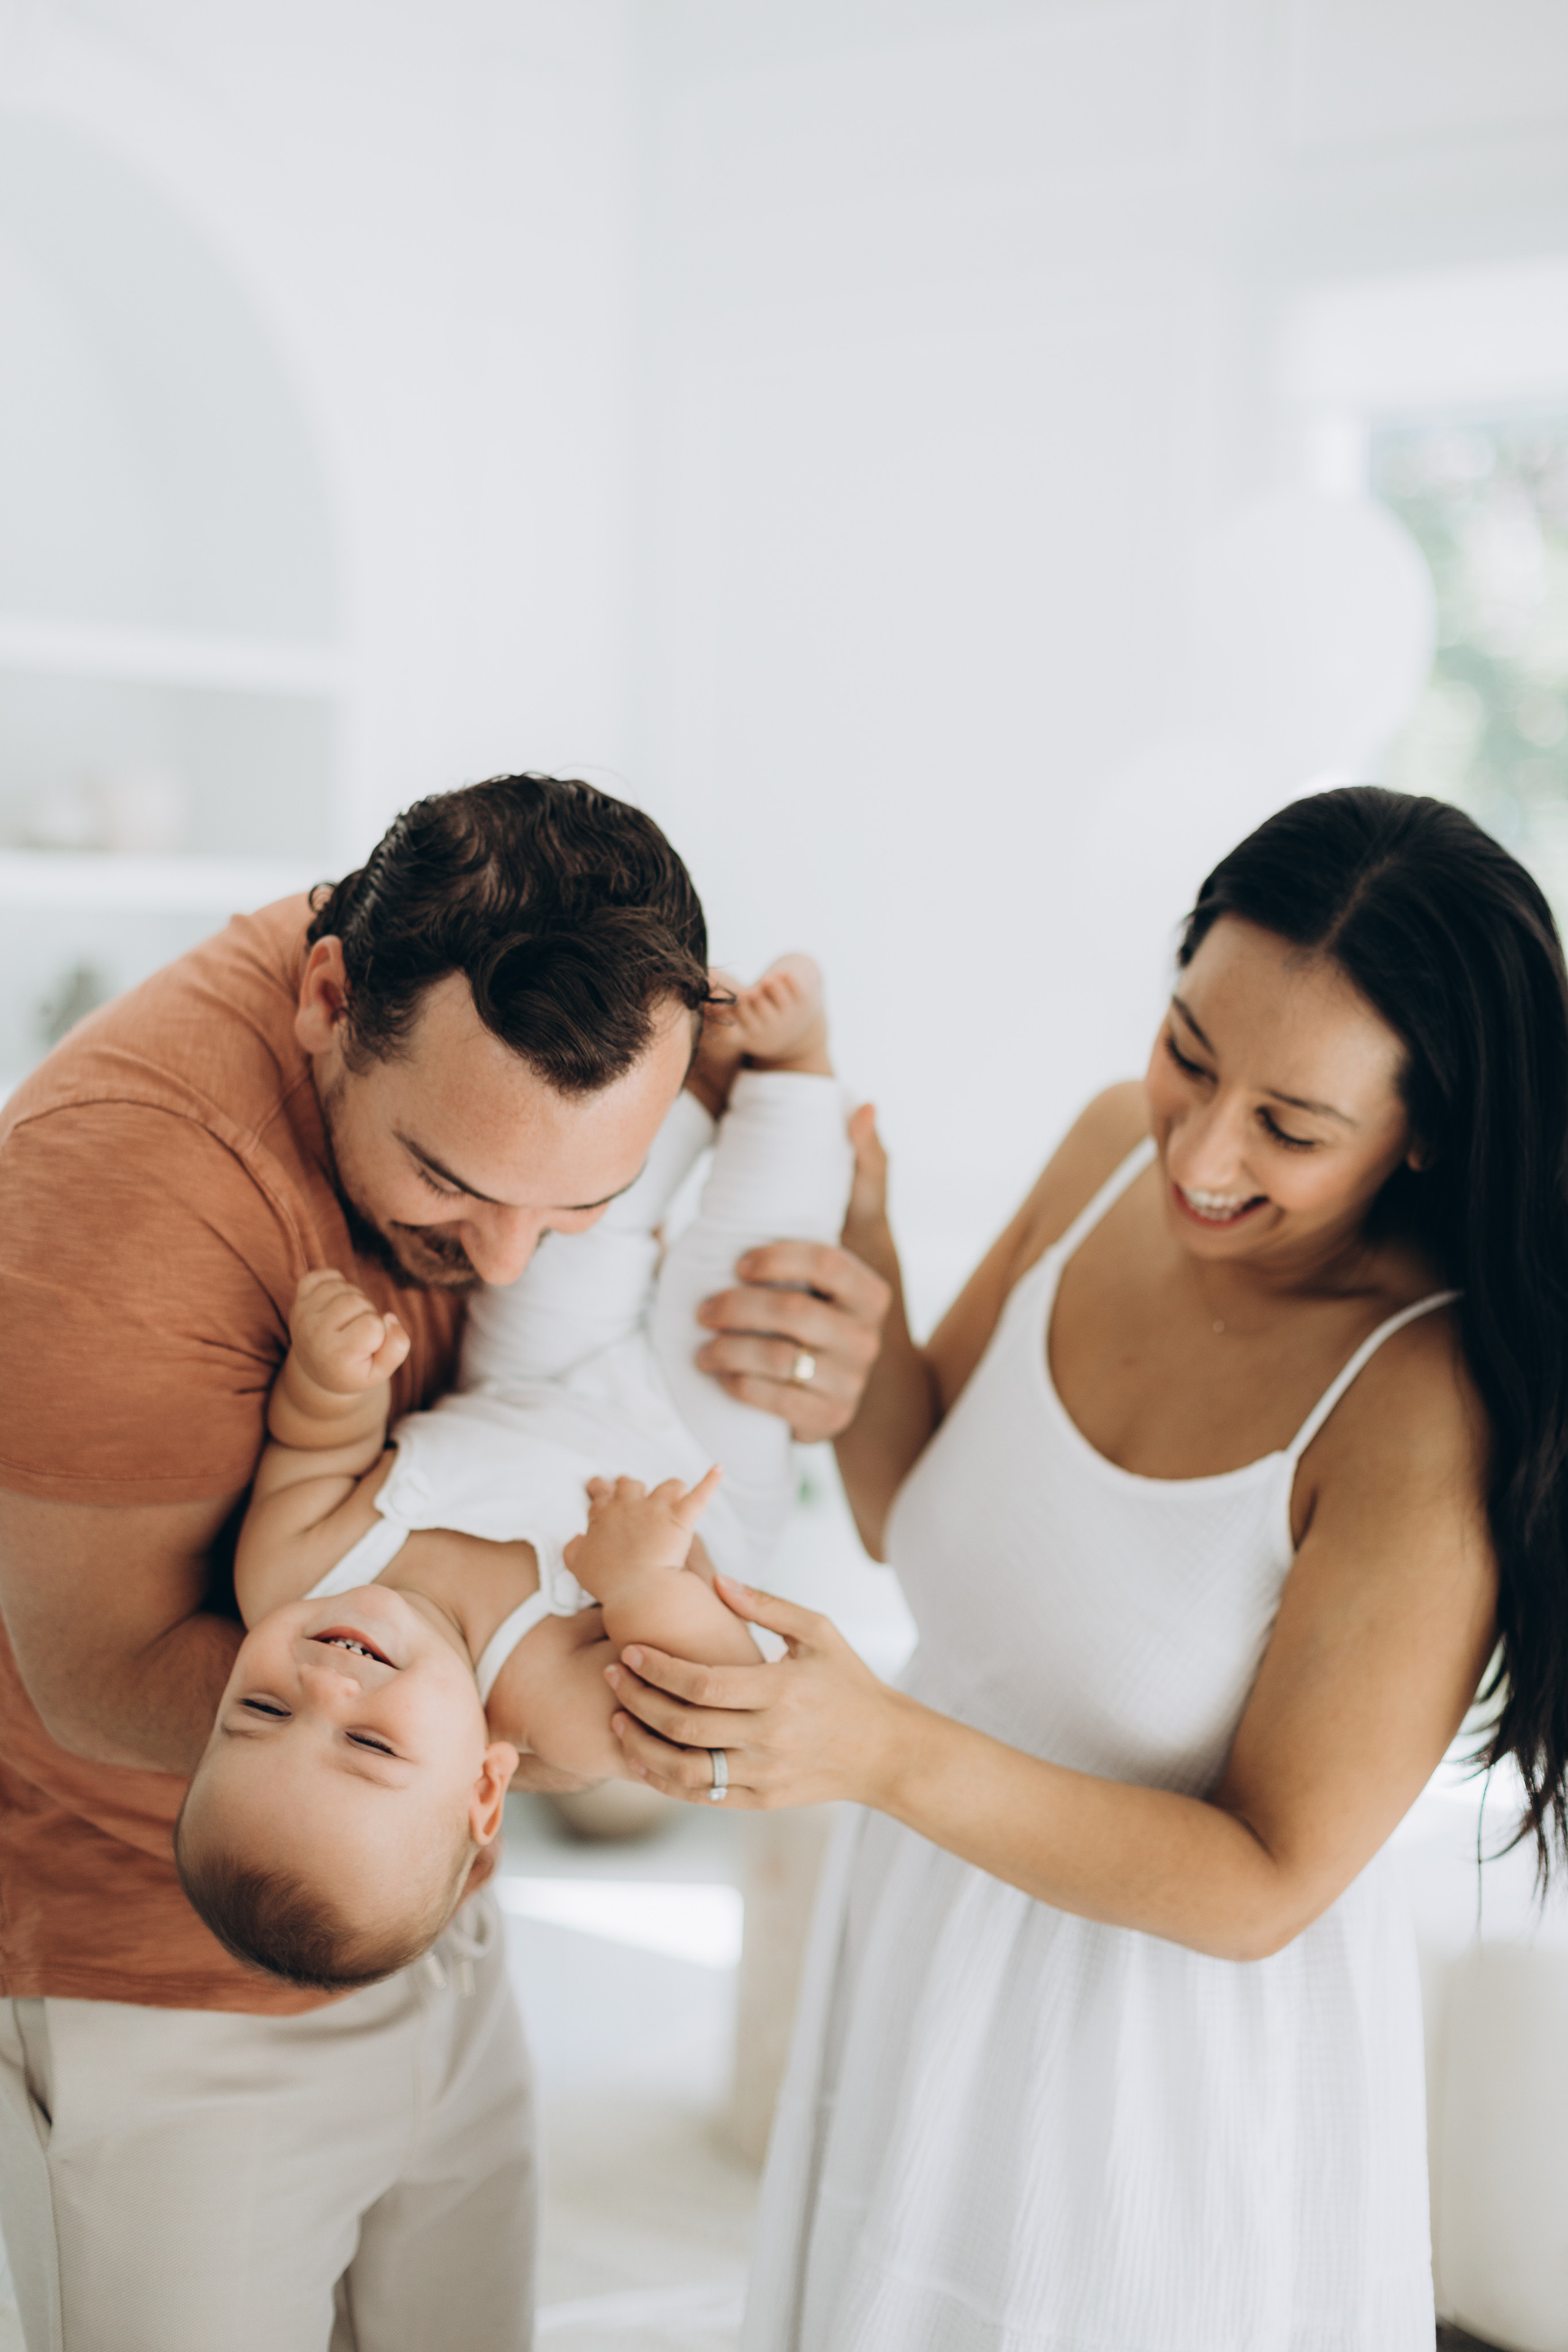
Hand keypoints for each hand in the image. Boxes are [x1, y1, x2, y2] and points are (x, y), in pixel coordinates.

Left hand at [288, 1268, 409, 1396]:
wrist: (316, 1371)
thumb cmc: (354, 1370)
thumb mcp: (380, 1373)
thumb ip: (397, 1348)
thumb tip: (389, 1316)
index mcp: (336, 1354)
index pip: (372, 1325)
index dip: (380, 1331)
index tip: (369, 1345)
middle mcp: (315, 1333)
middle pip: (357, 1301)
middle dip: (368, 1312)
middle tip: (361, 1329)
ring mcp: (303, 1314)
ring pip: (343, 1287)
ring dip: (355, 1298)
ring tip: (351, 1317)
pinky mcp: (298, 1300)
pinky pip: (323, 1275)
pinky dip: (337, 1282)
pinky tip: (339, 1301)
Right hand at [567, 1469, 721, 1601]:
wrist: (637, 1590)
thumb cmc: (608, 1581)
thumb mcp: (578, 1567)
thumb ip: (573, 1549)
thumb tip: (576, 1538)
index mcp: (603, 1515)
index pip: (604, 1495)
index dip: (606, 1495)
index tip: (607, 1495)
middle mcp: (629, 1504)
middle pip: (633, 1485)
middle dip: (634, 1489)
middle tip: (637, 1499)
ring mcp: (656, 1508)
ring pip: (668, 1486)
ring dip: (671, 1493)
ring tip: (675, 1501)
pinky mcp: (681, 1516)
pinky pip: (700, 1493)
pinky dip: (710, 1481)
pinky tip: (718, 1470)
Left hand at [602, 1575, 910, 1807]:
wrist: (884, 1750)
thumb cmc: (849, 1681)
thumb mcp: (818, 1632)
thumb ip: (767, 1605)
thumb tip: (718, 1581)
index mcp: (780, 1691)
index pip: (702, 1683)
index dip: (657, 1668)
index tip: (628, 1650)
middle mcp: (769, 1737)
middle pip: (684, 1725)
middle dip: (637, 1699)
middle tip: (610, 1674)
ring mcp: (765, 1774)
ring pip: (685, 1770)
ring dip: (642, 1744)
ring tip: (617, 1718)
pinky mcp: (763, 1800)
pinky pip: (703, 1796)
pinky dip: (666, 1780)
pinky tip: (643, 1756)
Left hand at [694, 1108, 892, 1439]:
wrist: (846, 1376)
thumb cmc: (836, 1291)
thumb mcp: (852, 1231)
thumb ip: (860, 1169)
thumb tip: (862, 1105)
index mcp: (870, 1287)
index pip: (824, 1265)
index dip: (776, 1260)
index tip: (738, 1262)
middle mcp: (867, 1337)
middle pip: (793, 1315)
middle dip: (736, 1308)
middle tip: (701, 1307)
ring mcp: (850, 1381)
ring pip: (779, 1360)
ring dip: (728, 1349)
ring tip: (700, 1344)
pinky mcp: (829, 1420)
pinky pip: (778, 1404)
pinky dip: (740, 1386)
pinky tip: (719, 1374)